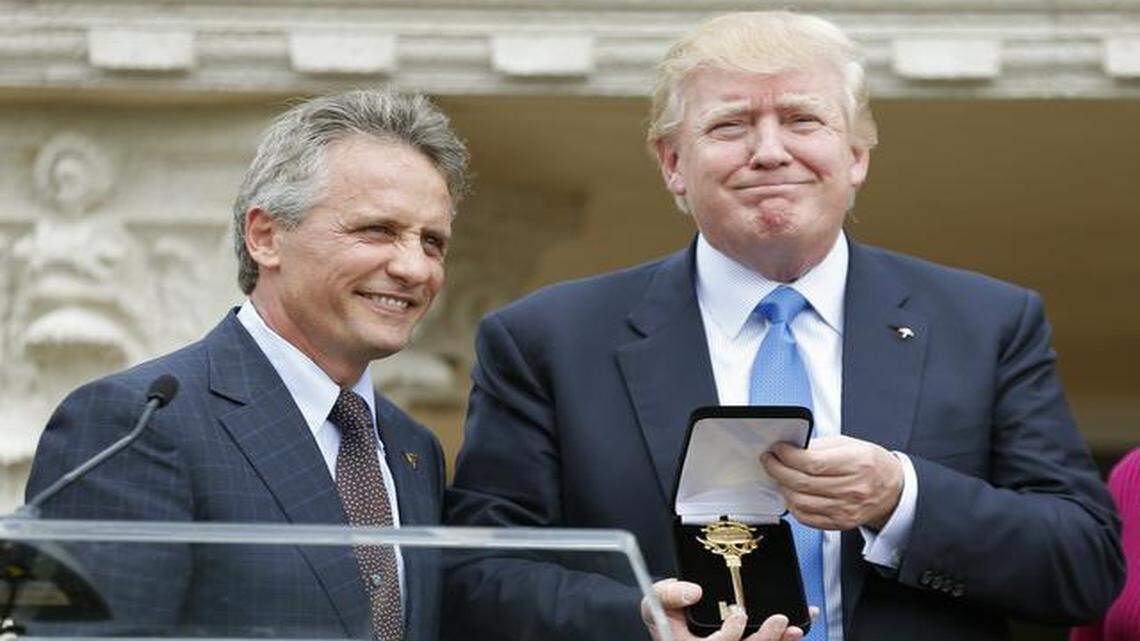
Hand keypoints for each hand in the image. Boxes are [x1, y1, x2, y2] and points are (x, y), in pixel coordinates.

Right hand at [641, 579, 805, 640]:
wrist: (674, 615)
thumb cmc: (666, 611)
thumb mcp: (655, 600)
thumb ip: (669, 594)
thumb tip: (694, 592)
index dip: (729, 637)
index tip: (739, 615)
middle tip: (778, 621)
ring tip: (793, 629)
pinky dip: (784, 640)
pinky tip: (799, 628)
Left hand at [762, 435, 903, 529]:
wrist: (893, 490)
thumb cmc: (872, 464)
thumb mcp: (850, 444)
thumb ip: (819, 446)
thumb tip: (791, 448)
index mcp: (856, 464)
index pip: (812, 463)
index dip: (788, 456)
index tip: (778, 449)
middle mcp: (852, 489)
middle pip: (802, 483)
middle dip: (778, 469)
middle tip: (770, 460)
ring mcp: (846, 509)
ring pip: (800, 502)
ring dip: (783, 487)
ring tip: (779, 476)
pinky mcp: (840, 523)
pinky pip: (807, 518)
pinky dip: (793, 505)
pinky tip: (791, 493)